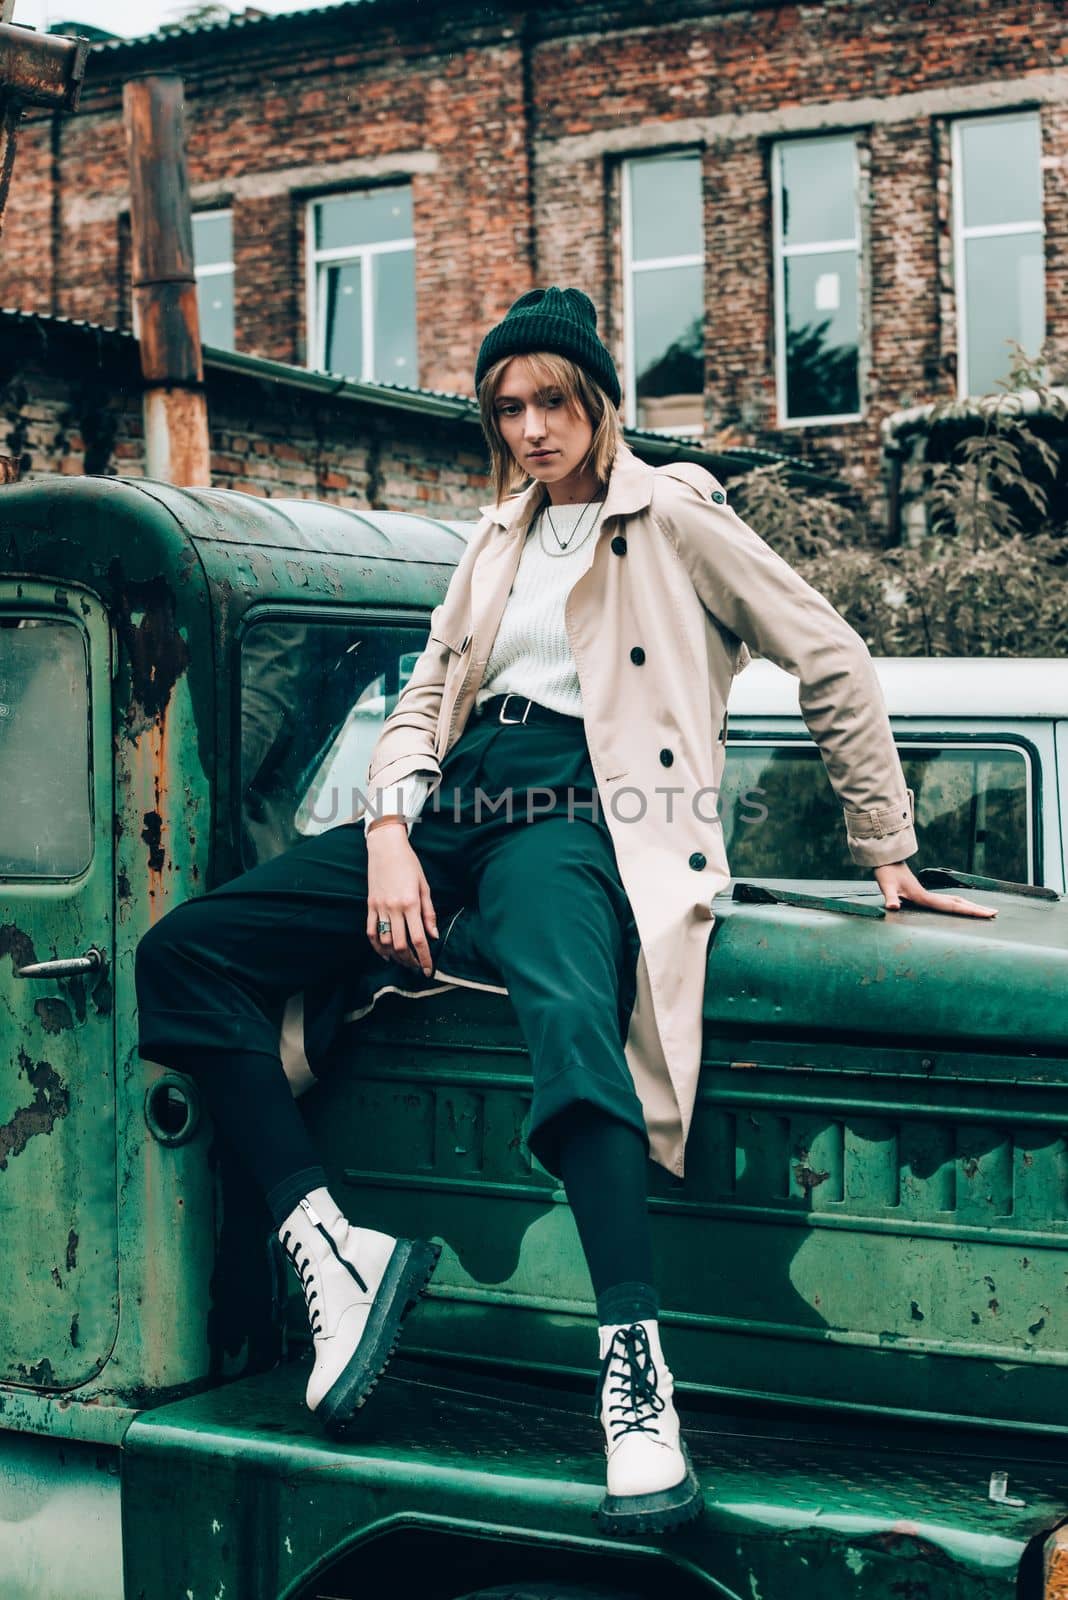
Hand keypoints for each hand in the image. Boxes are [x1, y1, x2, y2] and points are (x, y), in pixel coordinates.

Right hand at [366, 818, 438, 974]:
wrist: (385, 848)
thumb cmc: (409, 865)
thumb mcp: (424, 886)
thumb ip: (429, 913)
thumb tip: (434, 936)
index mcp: (411, 903)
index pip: (419, 939)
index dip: (424, 958)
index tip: (428, 970)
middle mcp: (394, 908)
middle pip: (400, 945)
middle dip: (410, 961)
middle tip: (417, 967)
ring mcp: (380, 908)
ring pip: (385, 942)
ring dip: (394, 956)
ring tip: (404, 961)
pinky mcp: (370, 906)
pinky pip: (371, 932)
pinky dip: (377, 946)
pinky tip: (385, 954)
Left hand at [873, 861, 996, 918]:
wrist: (885, 859)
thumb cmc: (885, 873)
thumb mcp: (886, 886)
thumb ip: (891, 897)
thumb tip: (893, 907)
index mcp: (924, 897)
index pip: (952, 907)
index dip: (970, 911)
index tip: (987, 914)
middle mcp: (929, 896)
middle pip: (958, 903)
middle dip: (976, 909)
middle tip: (995, 914)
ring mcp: (928, 894)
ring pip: (954, 901)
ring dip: (970, 906)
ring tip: (985, 912)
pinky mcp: (923, 894)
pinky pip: (946, 901)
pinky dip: (958, 905)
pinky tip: (961, 907)